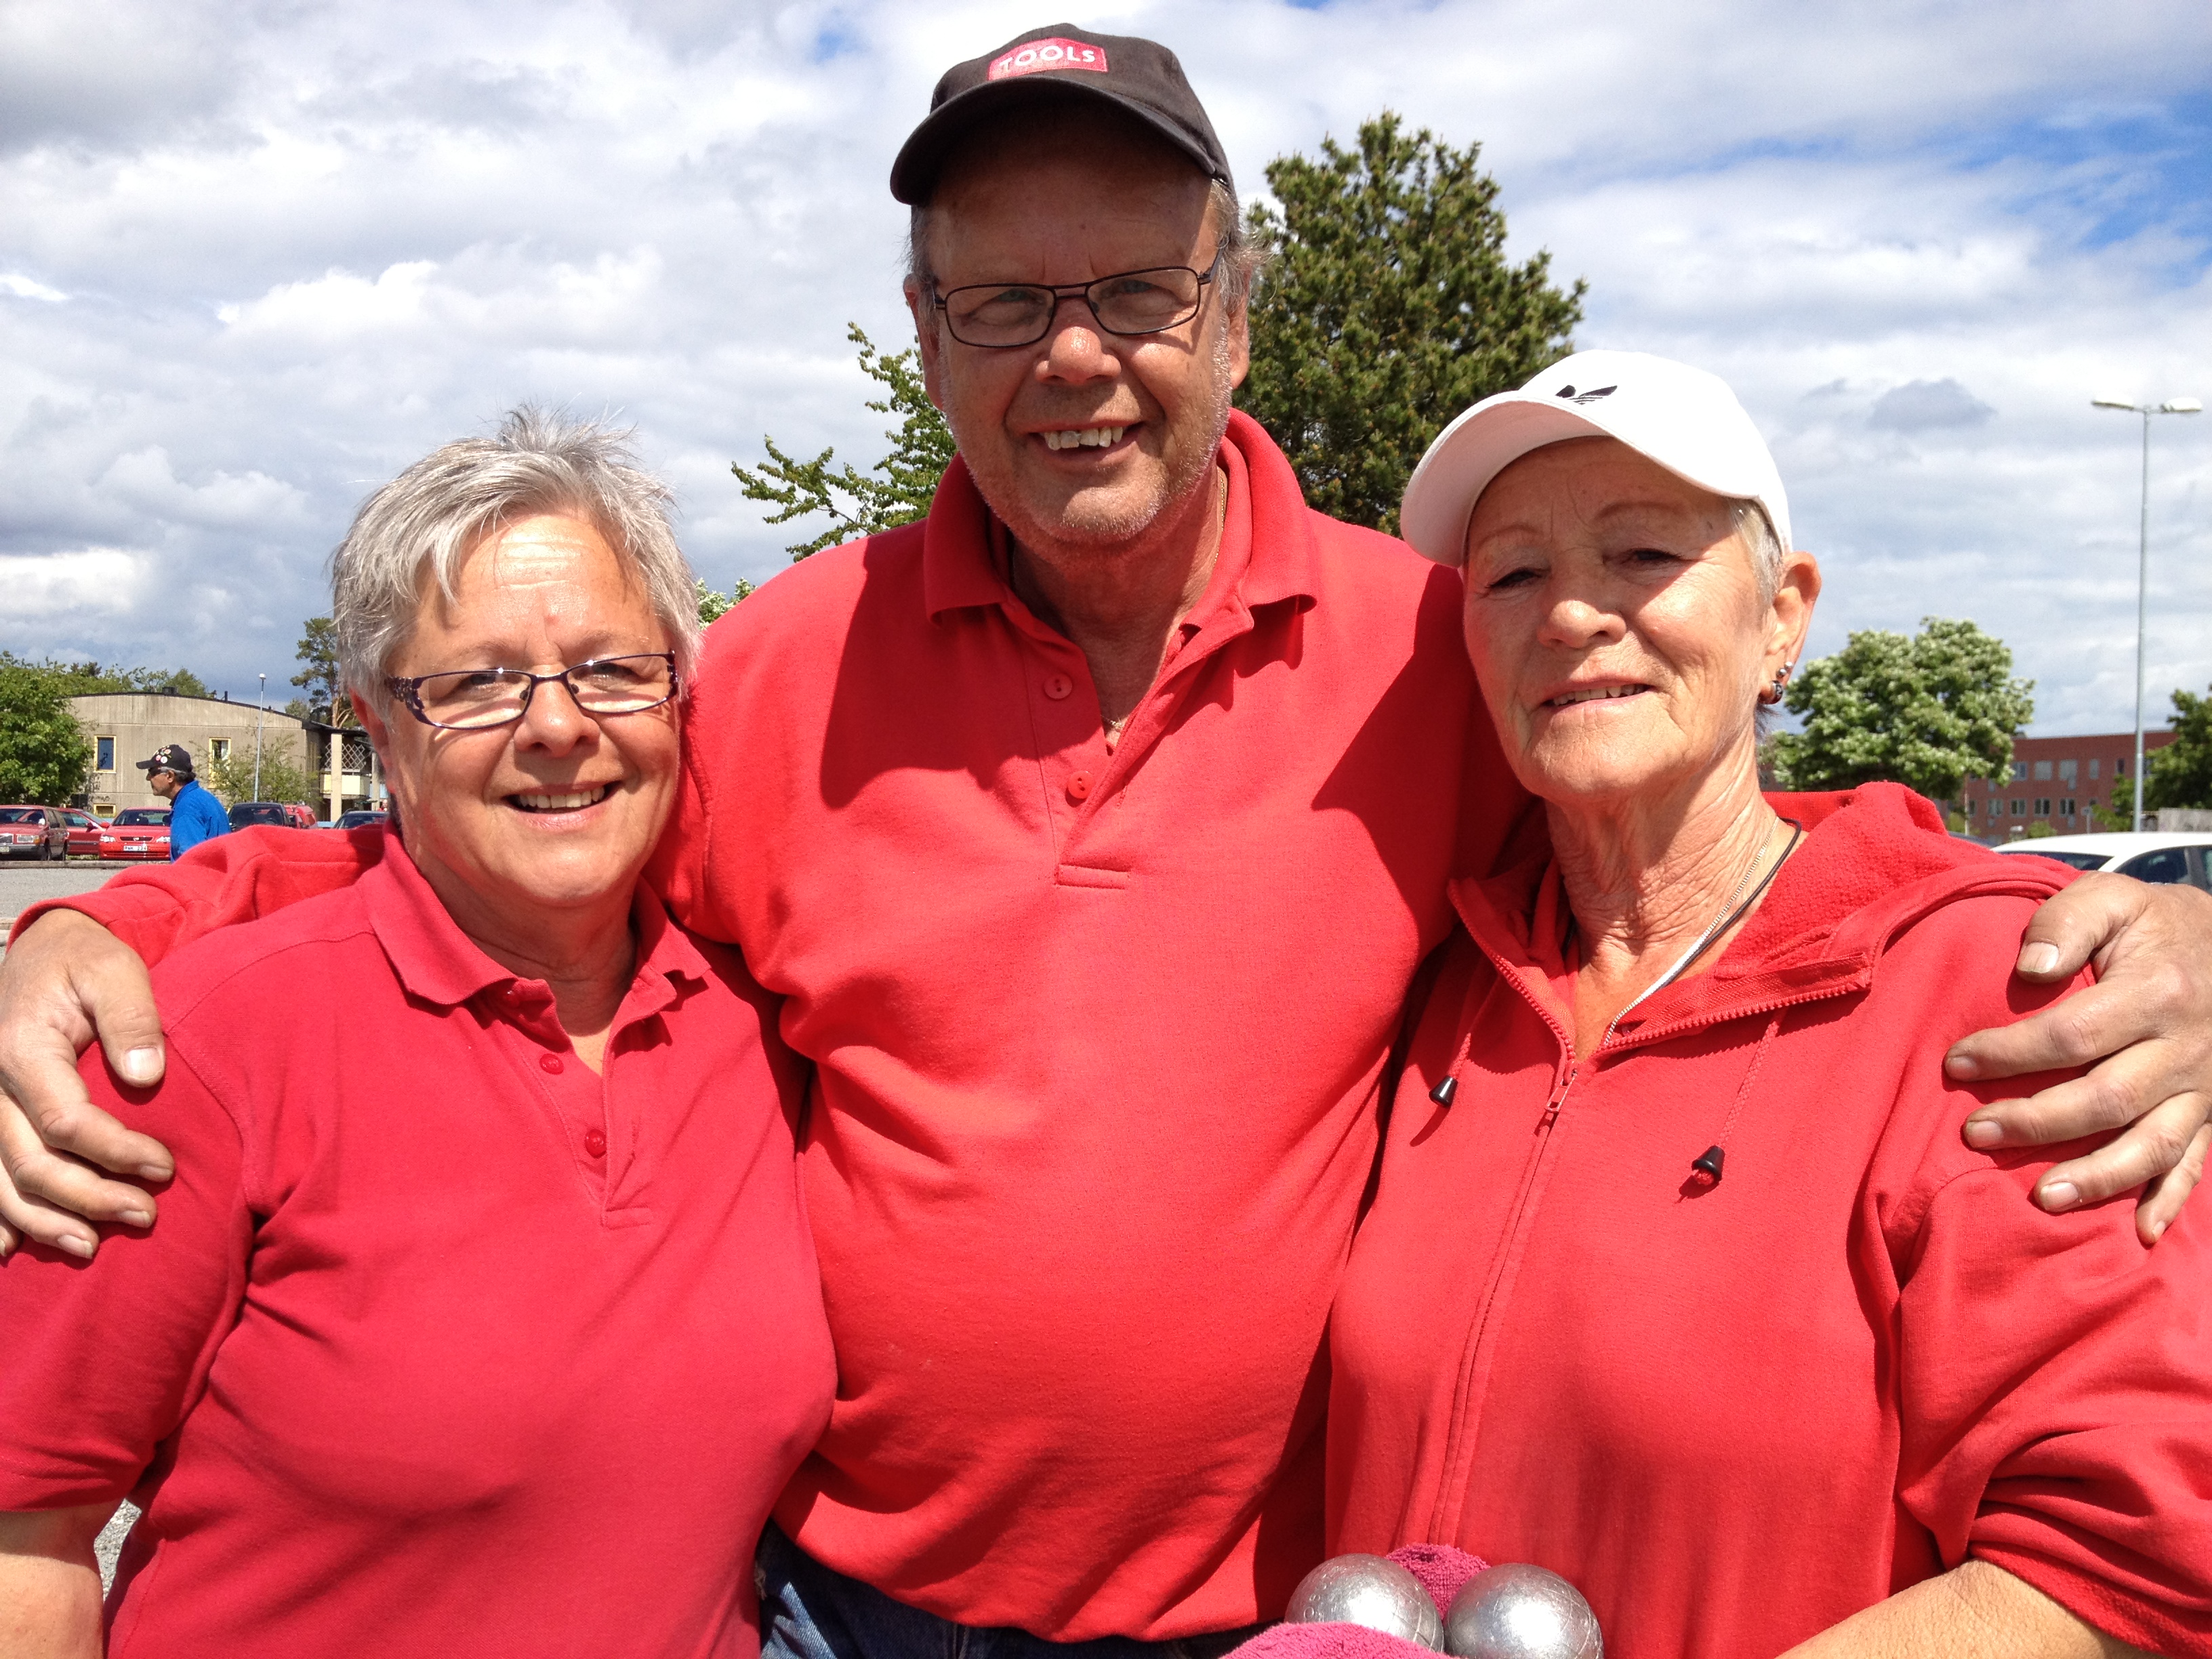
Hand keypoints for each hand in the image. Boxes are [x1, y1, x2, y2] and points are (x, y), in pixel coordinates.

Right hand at [0, 910, 173, 1259]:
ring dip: (43, 1221)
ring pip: (1, 1182)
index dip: (115, 1152)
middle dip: (89, 1197)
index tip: (164, 1167)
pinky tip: (7, 1252)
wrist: (43, 949)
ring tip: (92, 1247)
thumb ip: (132, 1016)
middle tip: (145, 1215)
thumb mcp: (115, 968)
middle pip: (32, 1163)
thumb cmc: (85, 960)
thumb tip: (146, 1075)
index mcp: (22, 1049)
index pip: (66, 1122)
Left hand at [1945, 873, 2211, 1243]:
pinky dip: (2170, 1200)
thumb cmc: (2151, 924)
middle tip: (1974, 1134)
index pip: (2073, 1035)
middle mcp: (2187, 1047)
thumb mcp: (2111, 898)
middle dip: (2038, 1123)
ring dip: (2098, 1177)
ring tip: (2040, 1198)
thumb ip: (2066, 923)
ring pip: (2153, 1143)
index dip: (2011, 1054)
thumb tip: (2028, 969)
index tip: (1956, 1064)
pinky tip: (2142, 1234)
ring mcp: (2205, 1086)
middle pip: (2107, 1097)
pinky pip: (2195, 1163)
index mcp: (2157, 992)